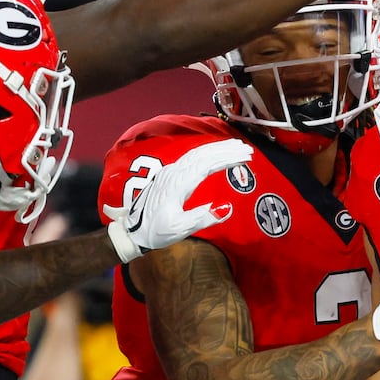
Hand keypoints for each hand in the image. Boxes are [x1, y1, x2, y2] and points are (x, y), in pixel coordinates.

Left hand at [104, 138, 253, 262]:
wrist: (132, 231)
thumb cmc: (156, 232)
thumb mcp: (180, 229)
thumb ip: (204, 218)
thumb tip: (227, 207)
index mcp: (178, 184)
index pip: (208, 163)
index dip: (228, 157)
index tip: (246, 156)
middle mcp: (173, 173)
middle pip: (203, 154)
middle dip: (226, 149)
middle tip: (247, 149)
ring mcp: (169, 172)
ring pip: (197, 154)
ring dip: (217, 149)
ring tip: (235, 147)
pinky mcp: (168, 175)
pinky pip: (191, 158)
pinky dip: (207, 154)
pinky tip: (214, 154)